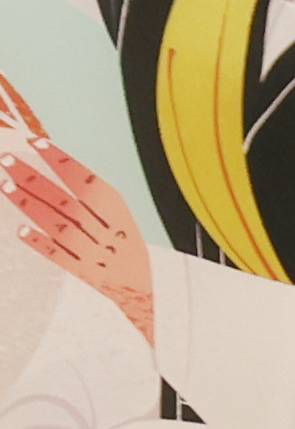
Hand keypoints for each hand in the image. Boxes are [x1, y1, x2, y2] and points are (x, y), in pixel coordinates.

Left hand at [8, 144, 152, 338]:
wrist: (146, 287)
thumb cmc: (127, 245)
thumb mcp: (119, 214)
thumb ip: (92, 195)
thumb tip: (57, 167)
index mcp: (118, 211)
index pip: (85, 179)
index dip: (59, 159)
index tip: (36, 141)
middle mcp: (104, 229)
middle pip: (64, 199)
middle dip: (33, 177)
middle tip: (8, 159)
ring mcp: (93, 251)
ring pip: (57, 224)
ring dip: (30, 204)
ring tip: (6, 184)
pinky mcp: (83, 272)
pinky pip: (59, 256)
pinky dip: (40, 243)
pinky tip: (21, 230)